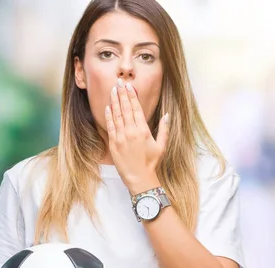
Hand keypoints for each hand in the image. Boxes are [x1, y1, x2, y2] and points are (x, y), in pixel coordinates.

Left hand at [105, 78, 168, 194]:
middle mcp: (131, 131)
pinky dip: (109, 115)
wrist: (139, 178)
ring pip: (116, 115)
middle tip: (119, 82)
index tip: (129, 85)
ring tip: (113, 90)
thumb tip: (167, 115)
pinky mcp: (113, 143)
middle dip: (122, 94)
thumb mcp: (161, 146)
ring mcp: (121, 137)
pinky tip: (108, 106)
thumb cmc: (152, 163)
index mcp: (143, 130)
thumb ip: (164, 129)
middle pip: (125, 108)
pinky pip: (110, 126)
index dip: (132, 96)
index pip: (136, 108)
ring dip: (114, 101)